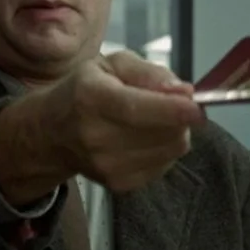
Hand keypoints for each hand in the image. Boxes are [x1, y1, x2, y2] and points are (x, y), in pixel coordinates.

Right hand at [0, 51, 205, 203]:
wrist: (52, 133)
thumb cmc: (85, 89)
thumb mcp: (112, 64)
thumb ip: (149, 73)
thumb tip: (184, 91)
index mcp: (91, 98)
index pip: (135, 109)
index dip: (171, 110)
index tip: (197, 107)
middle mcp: (96, 136)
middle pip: (161, 133)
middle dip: (181, 116)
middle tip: (174, 102)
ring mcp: (107, 166)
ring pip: (170, 150)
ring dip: (175, 132)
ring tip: (155, 119)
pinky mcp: (120, 186)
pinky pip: (165, 165)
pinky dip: (165, 149)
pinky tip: (146, 138)